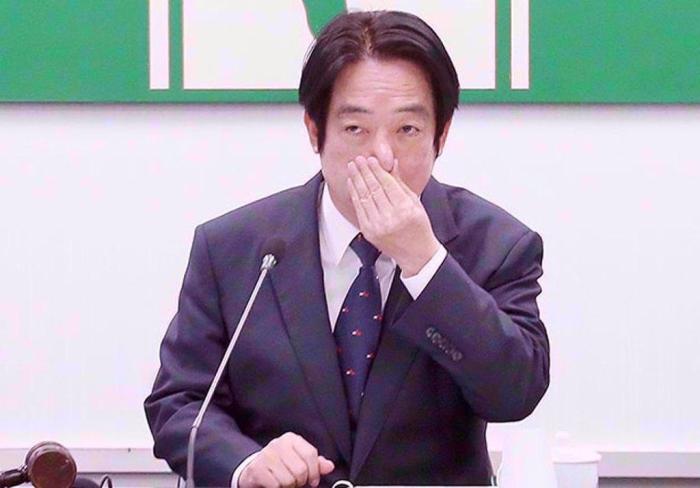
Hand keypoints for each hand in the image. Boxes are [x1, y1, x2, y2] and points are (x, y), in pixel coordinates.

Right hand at [239, 432, 333, 487]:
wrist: (254, 470)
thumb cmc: (280, 465)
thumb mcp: (299, 460)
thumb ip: (315, 463)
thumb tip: (329, 466)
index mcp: (291, 439)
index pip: (310, 454)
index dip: (314, 472)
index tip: (312, 481)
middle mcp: (278, 444)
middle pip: (301, 469)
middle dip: (300, 481)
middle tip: (295, 482)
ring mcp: (266, 455)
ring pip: (289, 479)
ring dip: (288, 486)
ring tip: (284, 482)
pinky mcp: (257, 469)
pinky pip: (276, 485)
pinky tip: (274, 484)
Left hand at [346, 156, 439, 276]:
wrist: (416, 254)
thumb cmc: (419, 228)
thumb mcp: (415, 203)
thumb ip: (401, 183)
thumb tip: (392, 164)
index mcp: (405, 209)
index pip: (387, 184)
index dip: (377, 170)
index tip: (371, 159)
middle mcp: (390, 218)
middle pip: (373, 188)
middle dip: (364, 171)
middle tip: (358, 159)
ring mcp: (377, 226)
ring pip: (363, 197)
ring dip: (356, 180)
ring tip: (352, 167)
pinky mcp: (368, 231)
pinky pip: (359, 209)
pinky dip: (354, 194)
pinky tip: (352, 183)